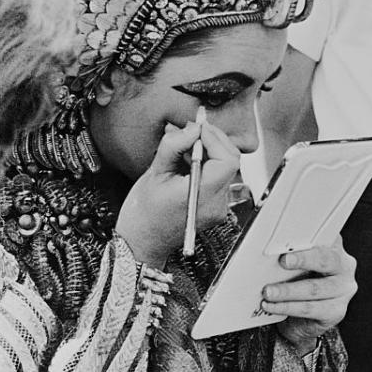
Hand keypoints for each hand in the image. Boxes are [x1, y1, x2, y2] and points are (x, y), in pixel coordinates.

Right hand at [115, 120, 240, 265]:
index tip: (197, 128)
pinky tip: (189, 161)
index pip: (226, 160)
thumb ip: (175, 146)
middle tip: (193, 130)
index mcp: (201, 196)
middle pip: (230, 161)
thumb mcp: (154, 173)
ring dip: (210, 150)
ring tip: (186, 146)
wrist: (142, 243)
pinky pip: (219, 177)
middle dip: (214, 140)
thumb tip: (193, 128)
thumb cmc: (143, 213)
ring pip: (226, 167)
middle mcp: (216, 203)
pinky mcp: (216, 207)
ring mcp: (218, 207)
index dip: (214, 138)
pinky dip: (208, 164)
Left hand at [264, 237, 357, 353]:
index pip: (326, 236)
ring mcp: (343, 290)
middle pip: (325, 260)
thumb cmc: (297, 281)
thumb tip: (267, 249)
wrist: (303, 316)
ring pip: (315, 289)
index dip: (311, 235)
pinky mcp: (336, 311)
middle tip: (283, 261)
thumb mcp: (297, 263)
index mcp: (335, 247)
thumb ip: (291, 253)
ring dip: (288, 290)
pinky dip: (288, 307)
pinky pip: (310, 309)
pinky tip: (272, 306)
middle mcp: (344, 266)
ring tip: (268, 291)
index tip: (293, 236)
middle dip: (303, 259)